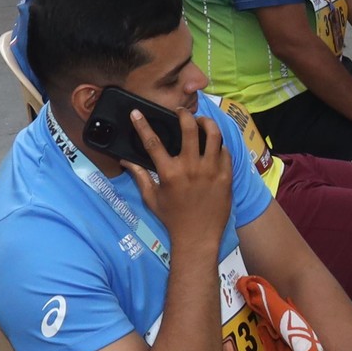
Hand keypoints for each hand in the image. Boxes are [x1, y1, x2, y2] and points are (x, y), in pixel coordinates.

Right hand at [120, 101, 237, 243]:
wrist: (198, 237)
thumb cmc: (172, 218)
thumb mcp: (151, 199)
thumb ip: (140, 177)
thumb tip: (125, 161)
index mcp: (169, 173)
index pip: (153, 142)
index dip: (142, 125)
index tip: (137, 112)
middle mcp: (191, 167)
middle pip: (189, 129)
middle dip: (184, 114)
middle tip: (181, 112)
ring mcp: (211, 170)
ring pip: (214, 135)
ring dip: (207, 123)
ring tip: (201, 122)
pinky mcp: (226, 175)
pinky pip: (225, 151)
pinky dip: (218, 145)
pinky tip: (214, 146)